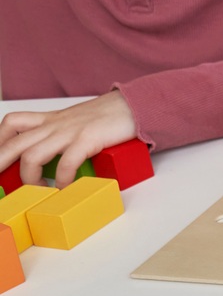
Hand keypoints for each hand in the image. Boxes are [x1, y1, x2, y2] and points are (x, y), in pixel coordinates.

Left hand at [0, 92, 138, 186]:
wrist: (136, 105)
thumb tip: (53, 159)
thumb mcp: (77, 122)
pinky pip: (65, 163)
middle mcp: (55, 124)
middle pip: (14, 143)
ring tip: (39, 190)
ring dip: (30, 179)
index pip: (13, 123)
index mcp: (51, 119)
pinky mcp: (88, 139)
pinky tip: (65, 187)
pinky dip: (61, 180)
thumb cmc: (110, 117)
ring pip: (32, 156)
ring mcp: (70, 131)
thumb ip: (62, 135)